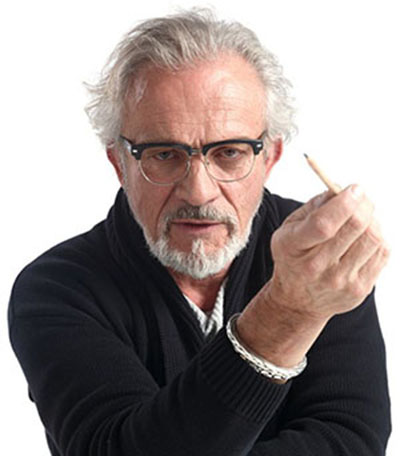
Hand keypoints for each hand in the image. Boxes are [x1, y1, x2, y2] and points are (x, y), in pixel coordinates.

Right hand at [236, 185, 389, 366]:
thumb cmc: (294, 257)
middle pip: (355, 227)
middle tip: (360, 198)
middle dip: (363, 204)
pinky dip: (377, 237)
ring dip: (372, 220)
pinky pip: (382, 252)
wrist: (298, 301)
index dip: (344, 202)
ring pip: (373, 237)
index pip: (324, 224)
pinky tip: (363, 237)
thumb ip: (313, 207)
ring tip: (361, 219)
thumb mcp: (289, 229)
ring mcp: (341, 281)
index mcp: (293, 247)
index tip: (354, 189)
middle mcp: (317, 267)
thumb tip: (342, 190)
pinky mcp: (360, 289)